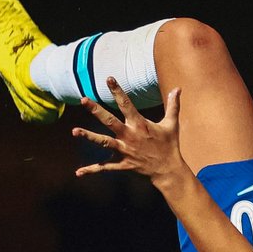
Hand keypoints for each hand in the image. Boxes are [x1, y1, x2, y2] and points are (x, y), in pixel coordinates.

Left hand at [73, 81, 188, 190]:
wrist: (168, 170)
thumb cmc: (169, 145)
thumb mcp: (172, 124)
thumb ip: (173, 105)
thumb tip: (178, 88)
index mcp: (140, 125)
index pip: (126, 104)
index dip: (117, 91)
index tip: (109, 78)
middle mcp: (129, 136)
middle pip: (110, 121)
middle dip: (96, 111)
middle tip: (84, 100)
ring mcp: (125, 151)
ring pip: (104, 143)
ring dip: (89, 137)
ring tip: (74, 131)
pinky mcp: (122, 164)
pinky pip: (105, 167)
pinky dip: (91, 170)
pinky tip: (78, 172)